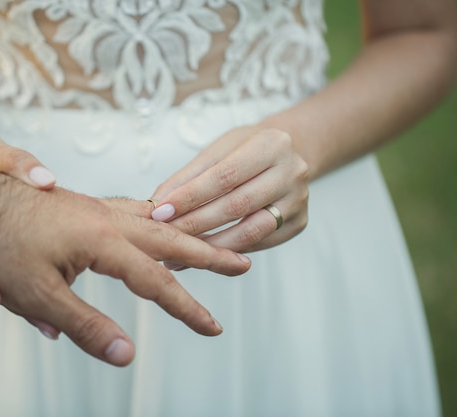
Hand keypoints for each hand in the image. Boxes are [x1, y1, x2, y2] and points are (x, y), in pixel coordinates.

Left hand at [0, 169, 250, 366]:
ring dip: (185, 233)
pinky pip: (131, 210)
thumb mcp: (37, 295)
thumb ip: (86, 325)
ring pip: (153, 220)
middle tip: (241, 261)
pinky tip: (153, 224)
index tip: (213, 327)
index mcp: (102, 240)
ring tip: (209, 241)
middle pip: (170, 237)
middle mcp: (106, 218)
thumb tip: (128, 354)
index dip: (187, 308)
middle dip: (207, 254)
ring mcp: (94, 207)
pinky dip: (153, 220)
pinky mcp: (80, 204)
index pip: (157, 281)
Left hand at [149, 126, 308, 252]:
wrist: (289, 153)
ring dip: (211, 245)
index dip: (190, 196)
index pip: (224, 175)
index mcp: (271, 144)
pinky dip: (229, 251)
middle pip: (237, 205)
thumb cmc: (246, 150)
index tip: (161, 211)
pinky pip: (259, 243)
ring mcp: (299, 200)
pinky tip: (204, 255)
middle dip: (196, 223)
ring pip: (251, 231)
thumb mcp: (218, 150)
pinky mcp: (299, 223)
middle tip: (166, 235)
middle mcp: (292, 171)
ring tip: (181, 252)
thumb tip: (157, 204)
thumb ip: (188, 176)